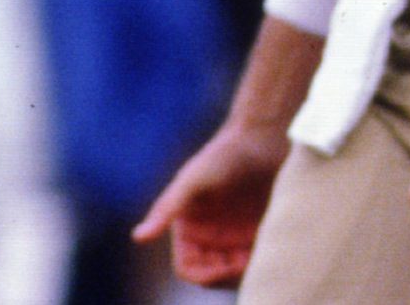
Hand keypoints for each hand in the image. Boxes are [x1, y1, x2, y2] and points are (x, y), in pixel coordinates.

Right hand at [132, 121, 290, 286]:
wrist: (262, 135)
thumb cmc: (224, 153)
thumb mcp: (193, 180)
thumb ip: (166, 208)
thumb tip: (137, 237)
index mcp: (188, 229)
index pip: (188, 269)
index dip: (205, 275)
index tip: (228, 264)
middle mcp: (209, 236)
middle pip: (214, 275)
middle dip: (230, 274)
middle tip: (250, 257)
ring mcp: (234, 234)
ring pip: (237, 270)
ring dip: (248, 269)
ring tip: (261, 249)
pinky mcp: (257, 229)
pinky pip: (257, 257)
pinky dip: (263, 258)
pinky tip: (272, 243)